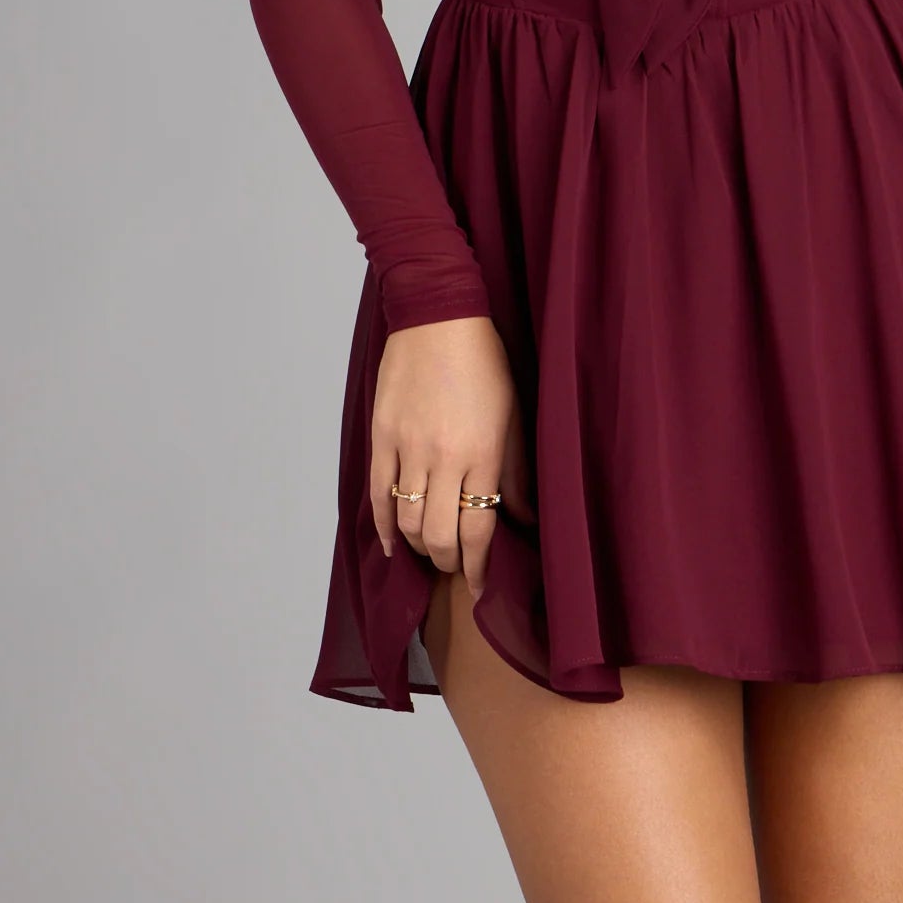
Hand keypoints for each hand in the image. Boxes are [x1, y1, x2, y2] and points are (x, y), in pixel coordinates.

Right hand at [369, 316, 536, 600]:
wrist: (438, 317)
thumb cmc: (484, 362)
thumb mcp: (514, 414)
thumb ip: (515, 471)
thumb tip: (524, 517)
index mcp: (482, 453)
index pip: (478, 530)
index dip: (479, 567)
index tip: (481, 586)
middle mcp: (443, 458)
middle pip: (439, 536)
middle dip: (448, 562)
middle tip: (456, 568)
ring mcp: (407, 448)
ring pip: (407, 521)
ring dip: (419, 547)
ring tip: (431, 552)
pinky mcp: (381, 437)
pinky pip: (378, 495)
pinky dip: (384, 526)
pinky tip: (392, 544)